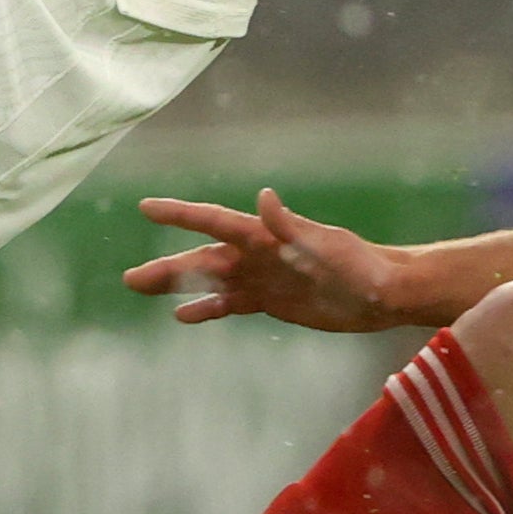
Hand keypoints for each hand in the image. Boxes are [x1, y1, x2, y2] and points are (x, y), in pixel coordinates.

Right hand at [122, 189, 413, 331]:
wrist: (383, 293)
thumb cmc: (359, 265)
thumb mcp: (325, 246)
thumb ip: (291, 226)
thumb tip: (264, 197)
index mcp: (266, 235)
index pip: (215, 221)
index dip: (180, 214)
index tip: (146, 207)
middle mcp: (258, 254)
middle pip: (203, 257)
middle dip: (167, 266)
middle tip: (130, 278)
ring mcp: (263, 278)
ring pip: (210, 280)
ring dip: (178, 285)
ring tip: (141, 288)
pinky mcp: (272, 302)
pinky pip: (230, 304)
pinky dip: (206, 308)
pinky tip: (182, 316)